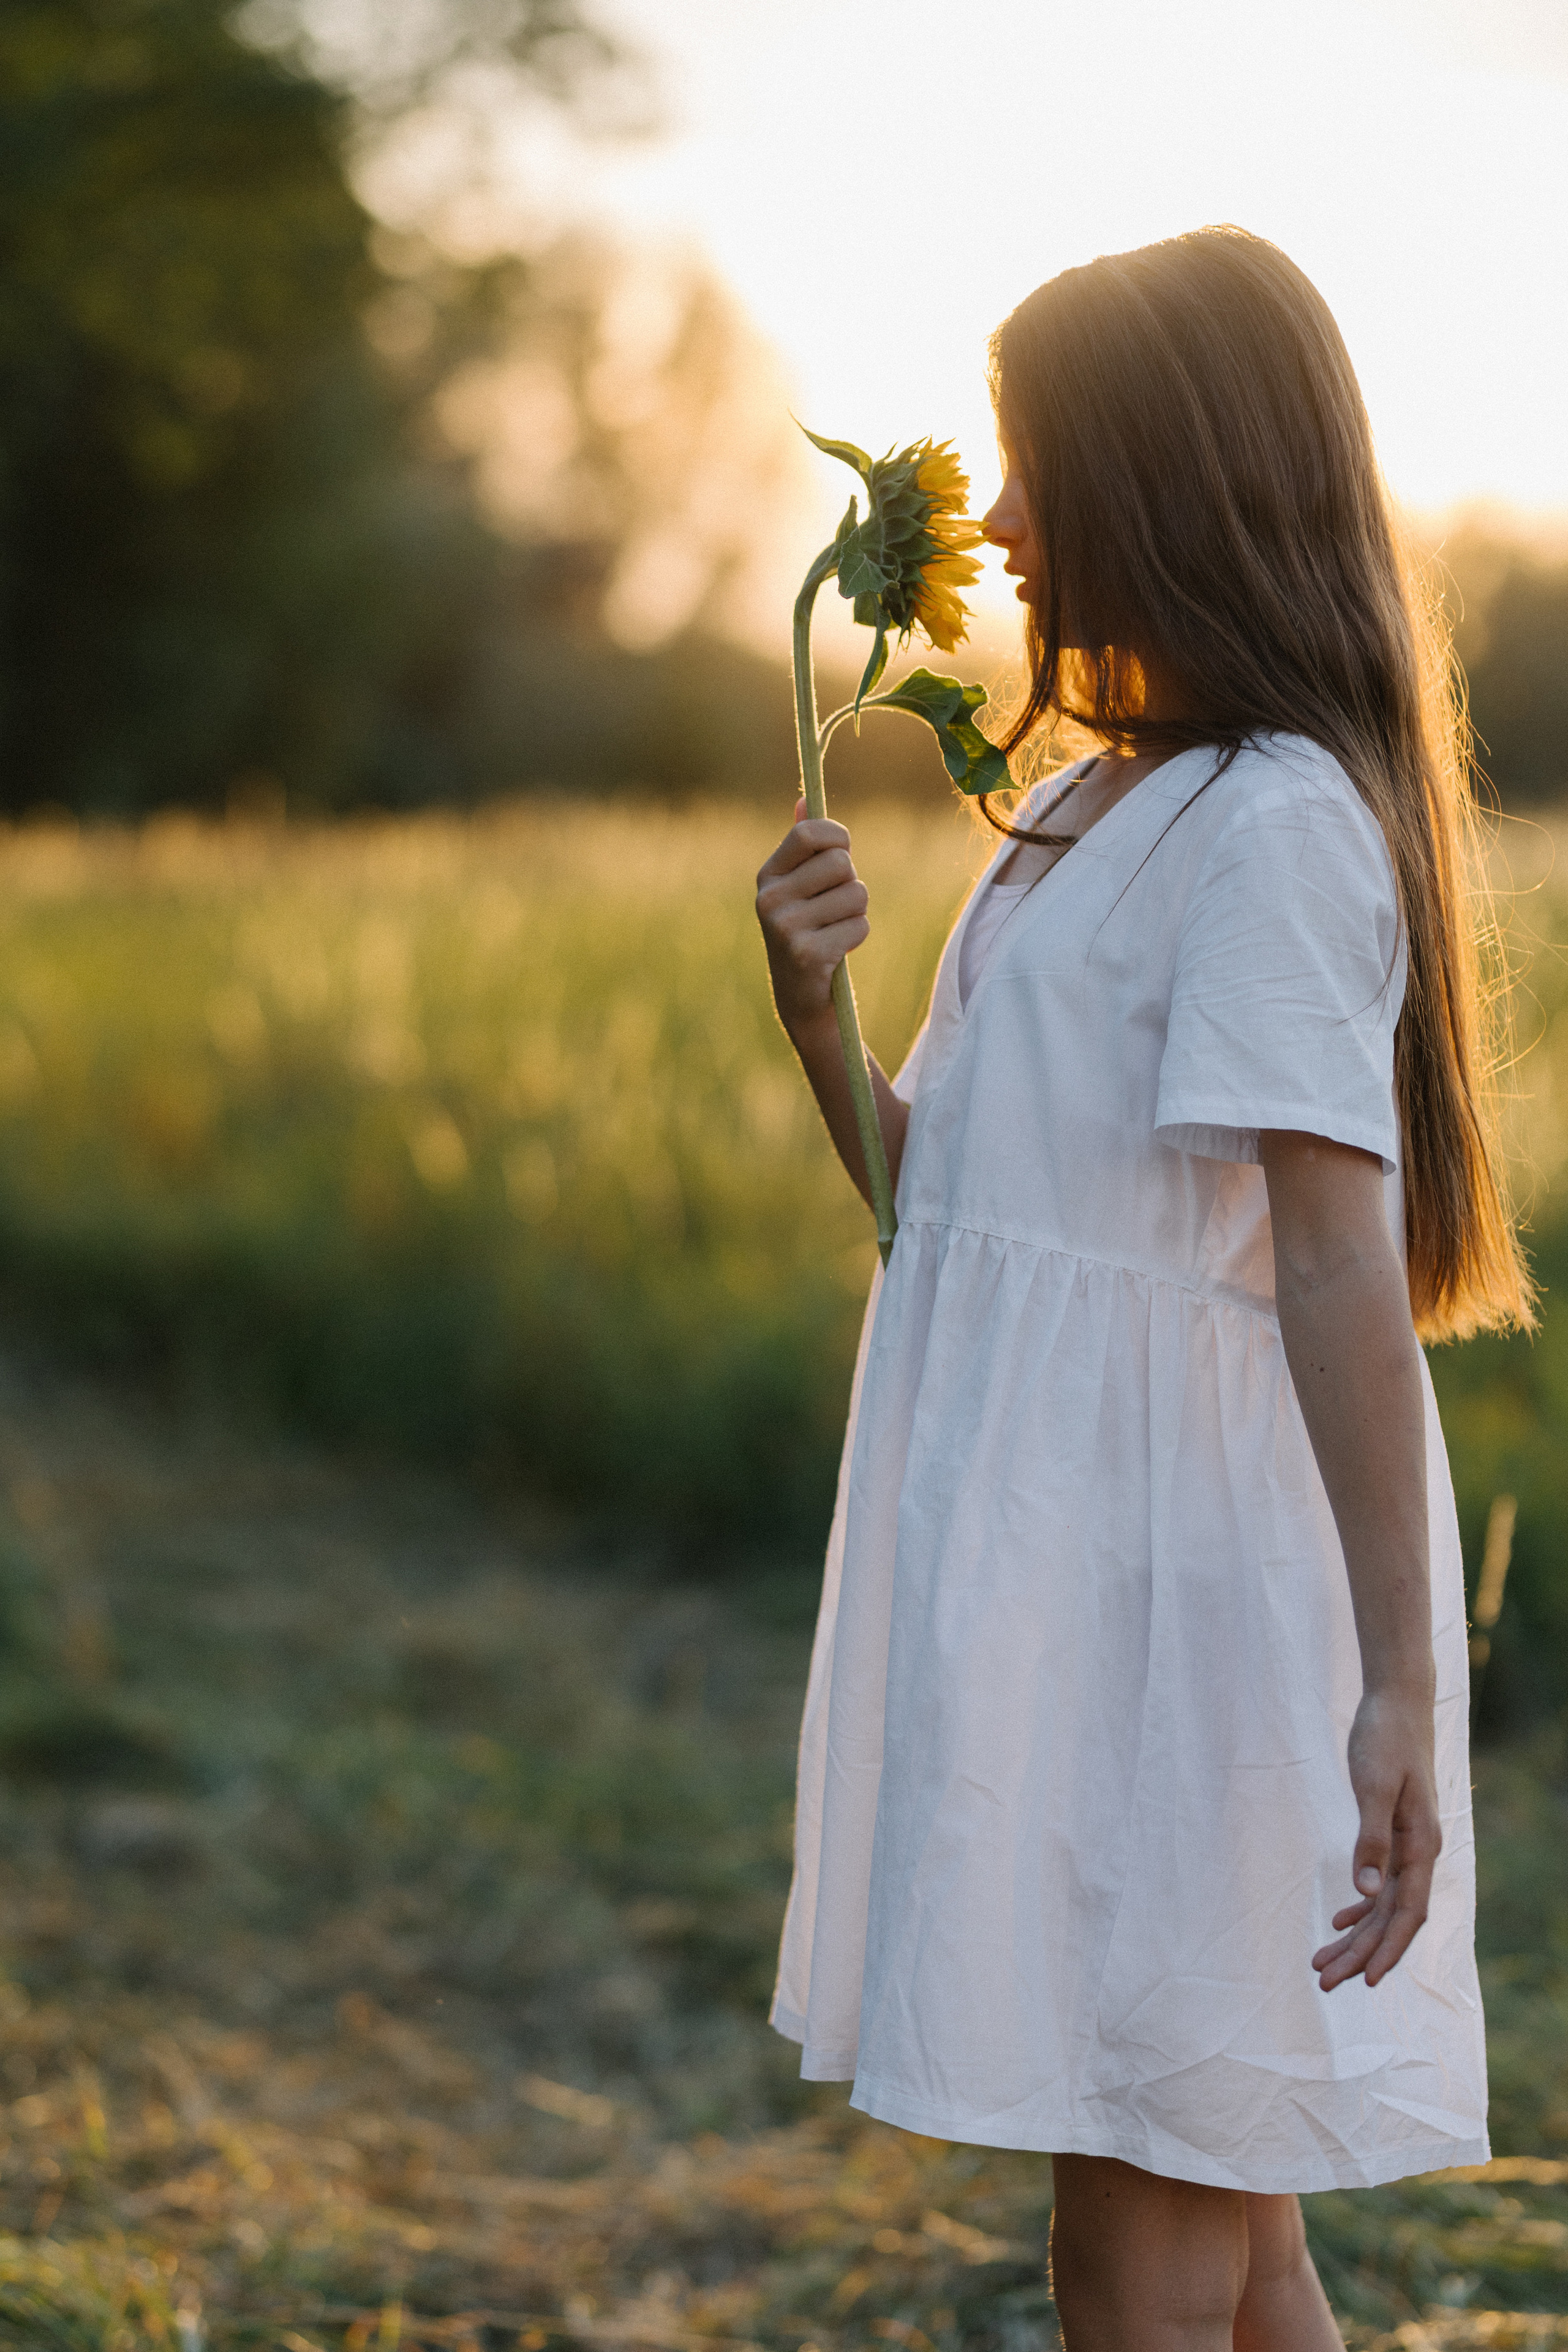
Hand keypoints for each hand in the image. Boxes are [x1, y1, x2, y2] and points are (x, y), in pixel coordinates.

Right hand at [755, 797, 869, 1040]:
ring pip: (856, 894)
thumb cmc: (807, 931)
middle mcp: (769, 898)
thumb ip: (803, 846)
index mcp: (768, 875)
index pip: (810, 833)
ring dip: (857, 912)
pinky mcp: (806, 953)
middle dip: (852, 882)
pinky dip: (857, 937)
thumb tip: (804, 800)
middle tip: (835, 907)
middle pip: (842, 863)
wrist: (800, 997)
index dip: (838, 838)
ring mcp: (785, 927)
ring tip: (836, 929)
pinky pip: (859, 926)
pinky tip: (836, 951)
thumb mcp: (800, 888)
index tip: (843, 852)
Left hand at [1312, 1685, 1440, 1990]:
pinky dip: (1360, 1906)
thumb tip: (1364, 1891)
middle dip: (1360, 1953)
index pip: (1407, 1913)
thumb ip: (1371, 1839)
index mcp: (1421, 1845)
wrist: (1396, 1701)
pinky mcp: (1394, 1832)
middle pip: (1392, 1918)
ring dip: (1355, 1936)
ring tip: (1322, 1964)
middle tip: (1324, 1982)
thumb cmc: (1385, 1738)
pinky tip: (1339, 1921)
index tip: (1367, 1982)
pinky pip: (1381, 1884)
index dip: (1387, 1948)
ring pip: (1383, 1905)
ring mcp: (1408, 1844)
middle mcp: (1419, 1852)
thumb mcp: (1374, 1786)